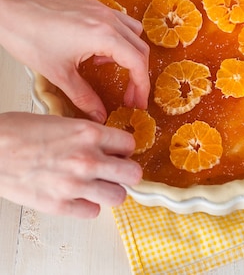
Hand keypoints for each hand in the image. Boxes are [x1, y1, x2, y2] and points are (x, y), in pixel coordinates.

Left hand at [0, 0, 149, 121]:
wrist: (12, 12)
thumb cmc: (31, 39)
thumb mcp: (60, 75)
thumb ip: (84, 97)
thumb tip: (100, 116)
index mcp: (104, 35)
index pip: (137, 62)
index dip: (141, 86)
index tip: (138, 103)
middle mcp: (108, 19)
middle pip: (140, 48)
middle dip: (138, 75)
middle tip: (130, 97)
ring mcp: (102, 10)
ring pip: (133, 33)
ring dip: (131, 55)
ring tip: (116, 74)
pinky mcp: (93, 7)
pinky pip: (119, 23)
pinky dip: (119, 40)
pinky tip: (100, 55)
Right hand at [0, 112, 141, 216]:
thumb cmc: (19, 132)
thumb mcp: (62, 121)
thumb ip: (86, 134)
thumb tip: (104, 144)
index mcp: (88, 133)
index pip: (129, 144)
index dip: (125, 149)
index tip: (119, 152)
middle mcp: (88, 159)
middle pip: (133, 173)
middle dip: (127, 172)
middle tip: (117, 171)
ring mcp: (75, 185)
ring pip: (118, 197)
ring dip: (111, 191)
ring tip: (99, 185)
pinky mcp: (60, 205)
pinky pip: (92, 212)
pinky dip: (88, 205)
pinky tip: (78, 196)